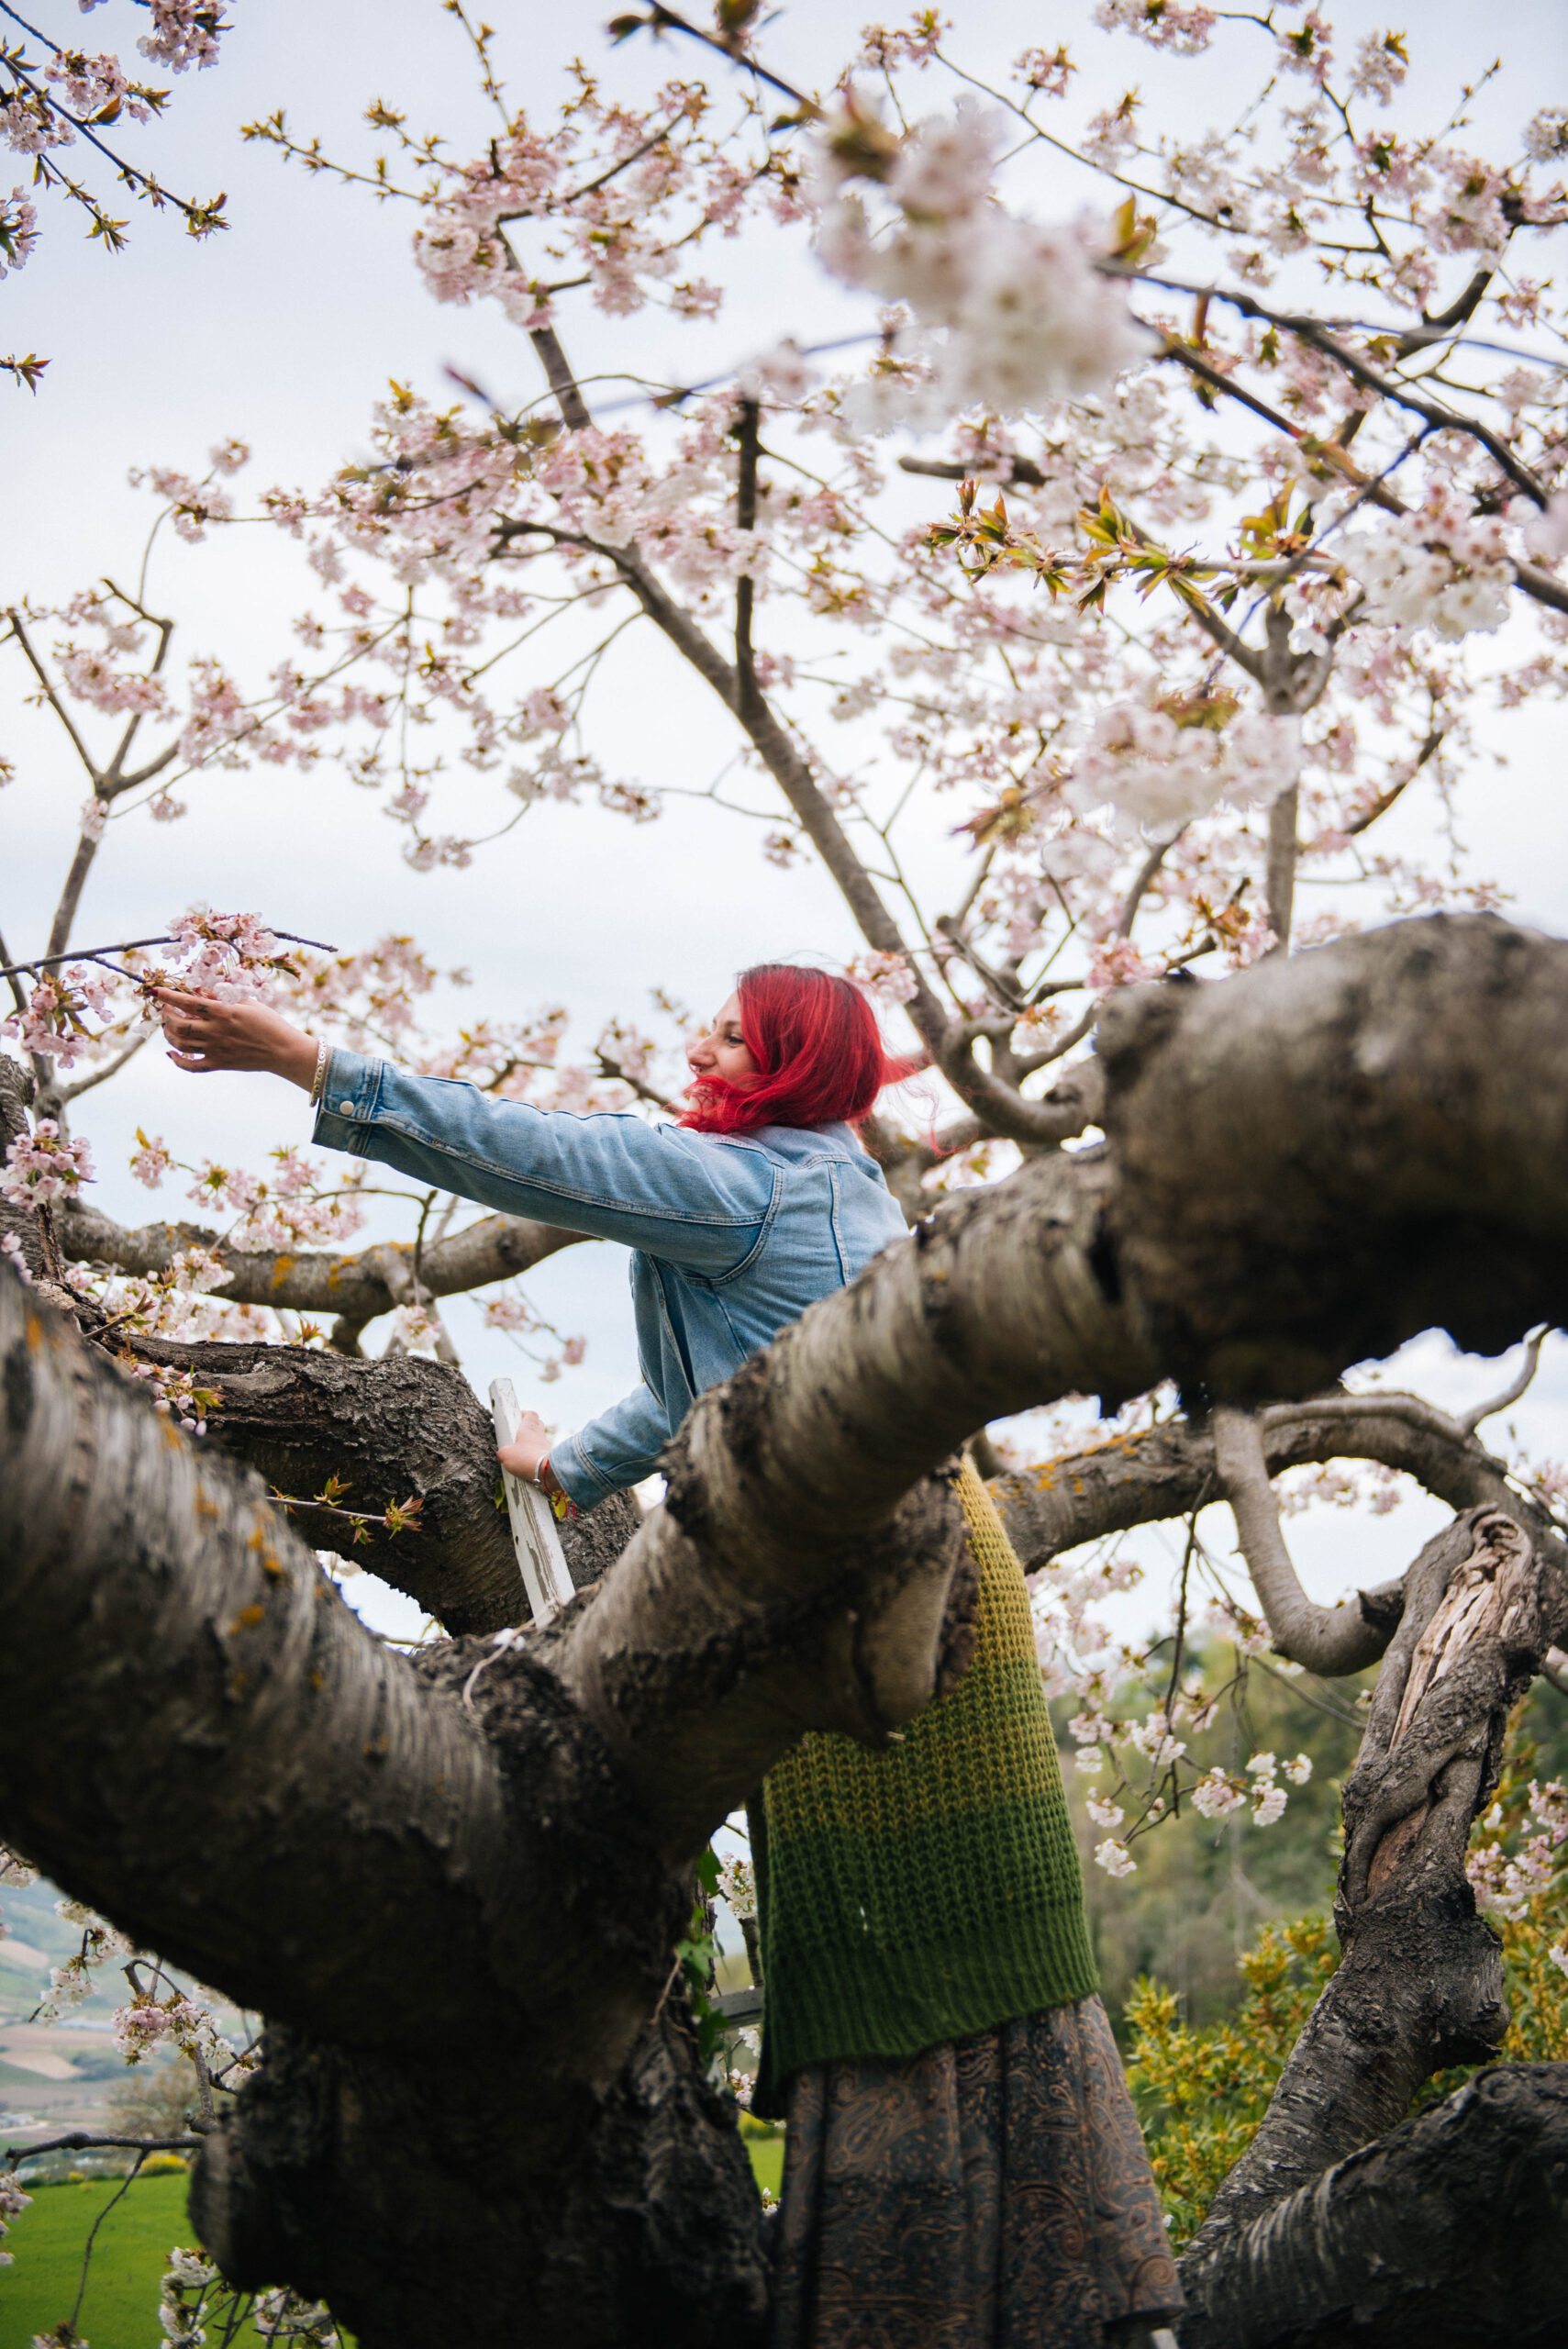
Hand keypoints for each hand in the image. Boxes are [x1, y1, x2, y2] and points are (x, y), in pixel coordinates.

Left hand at [153, 990, 318, 1089]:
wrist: (283, 1051)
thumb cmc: (270, 1023)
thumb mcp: (248, 1004)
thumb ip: (222, 1000)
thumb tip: (201, 994)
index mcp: (223, 1013)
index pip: (188, 1002)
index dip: (168, 995)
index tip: (155, 990)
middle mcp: (215, 1032)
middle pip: (178, 1024)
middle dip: (166, 1015)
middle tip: (167, 1009)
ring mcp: (216, 1050)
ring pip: (180, 1044)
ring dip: (168, 1034)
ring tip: (168, 1027)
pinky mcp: (219, 1064)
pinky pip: (191, 1066)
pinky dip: (177, 1061)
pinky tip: (171, 1054)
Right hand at [497, 1409, 550, 1481]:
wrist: (545, 1471)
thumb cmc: (526, 1458)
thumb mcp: (506, 1455)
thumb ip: (502, 1452)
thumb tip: (502, 1454)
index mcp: (529, 1427)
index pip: (530, 1414)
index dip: (524, 1414)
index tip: (518, 1417)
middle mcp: (539, 1434)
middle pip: (537, 1424)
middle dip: (529, 1427)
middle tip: (519, 1433)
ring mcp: (546, 1445)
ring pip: (540, 1438)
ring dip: (532, 1442)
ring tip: (522, 1451)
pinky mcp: (549, 1456)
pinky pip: (542, 1451)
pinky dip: (536, 1454)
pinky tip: (529, 1462)